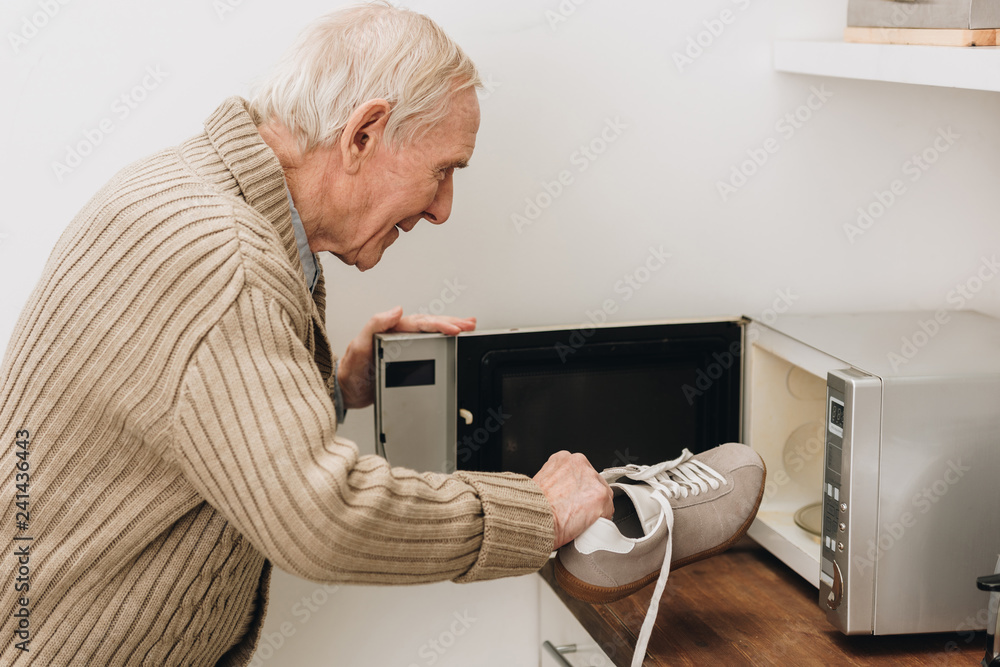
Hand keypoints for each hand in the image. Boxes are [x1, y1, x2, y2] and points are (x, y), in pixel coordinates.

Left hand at [338, 306, 475, 409]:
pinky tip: (453, 340)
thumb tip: (396, 310)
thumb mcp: (359, 346)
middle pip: (429, 325)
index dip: (438, 324)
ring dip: (450, 328)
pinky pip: (428, 345)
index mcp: (390, 329)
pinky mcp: (407, 358)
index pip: (418, 323)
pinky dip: (443, 341)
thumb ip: (375, 325)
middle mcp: (398, 335)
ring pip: (431, 333)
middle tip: (469, 324)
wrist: (348, 392)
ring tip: (468, 326)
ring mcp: (404, 346)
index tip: (454, 328)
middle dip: (451, 323)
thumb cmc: (351, 371)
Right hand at [533, 451, 614, 549]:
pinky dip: (600, 519)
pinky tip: (586, 525)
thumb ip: (557, 482)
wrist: (532, 517)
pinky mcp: (601, 495)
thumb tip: (561, 494)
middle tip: (574, 510)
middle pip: (592, 482)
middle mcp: (579, 463)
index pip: (579, 473)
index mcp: (562, 459)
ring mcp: (591, 478)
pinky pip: (608, 510)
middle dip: (586, 497)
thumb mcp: (541, 483)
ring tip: (579, 519)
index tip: (573, 498)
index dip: (577, 489)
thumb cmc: (532, 506)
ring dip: (594, 507)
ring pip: (602, 495)